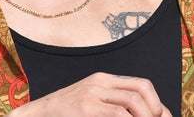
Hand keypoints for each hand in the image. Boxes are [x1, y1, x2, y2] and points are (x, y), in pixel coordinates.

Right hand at [8, 71, 172, 116]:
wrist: (36, 115)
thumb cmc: (65, 115)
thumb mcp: (91, 105)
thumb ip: (112, 106)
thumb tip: (143, 113)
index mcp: (103, 80)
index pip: (141, 84)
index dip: (157, 103)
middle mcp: (99, 82)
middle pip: (141, 88)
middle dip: (156, 109)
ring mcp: (91, 93)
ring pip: (132, 100)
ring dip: (145, 116)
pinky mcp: (84, 107)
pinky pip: (117, 113)